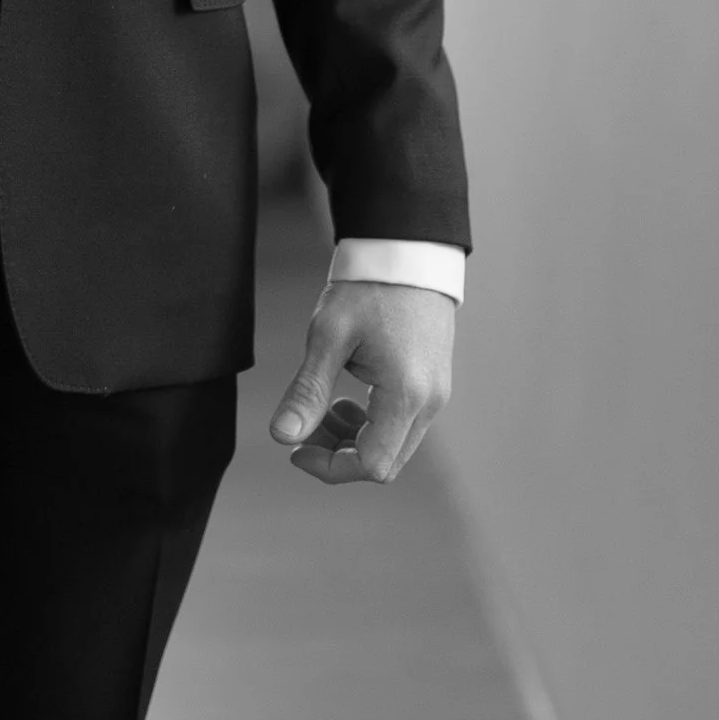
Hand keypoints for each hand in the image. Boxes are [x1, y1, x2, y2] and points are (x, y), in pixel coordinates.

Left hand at [270, 281, 454, 484]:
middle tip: (305, 428)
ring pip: (394, 446)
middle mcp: (430, 403)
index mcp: (407, 394)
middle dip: (339, 455)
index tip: (296, 450)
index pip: (372, 464)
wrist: (408, 251)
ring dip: (354, 440)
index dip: (330, 468)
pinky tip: (346, 398)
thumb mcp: (329, 335)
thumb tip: (282, 436)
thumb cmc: (370, 286)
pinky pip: (402, 425)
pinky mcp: (433, 384)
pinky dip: (371, 423)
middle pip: (385, 462)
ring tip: (323, 409)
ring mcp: (436, 395)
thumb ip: (307, 391)